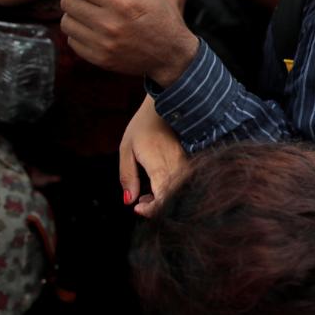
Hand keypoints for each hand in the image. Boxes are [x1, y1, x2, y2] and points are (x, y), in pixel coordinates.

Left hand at [60, 0, 198, 83]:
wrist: (172, 54)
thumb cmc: (160, 15)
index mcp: (122, 2)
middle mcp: (110, 24)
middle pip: (67, 1)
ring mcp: (104, 44)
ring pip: (66, 22)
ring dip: (74, 14)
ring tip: (90, 14)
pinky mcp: (100, 59)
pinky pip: (72, 40)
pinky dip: (79, 33)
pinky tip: (94, 30)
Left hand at [120, 96, 186, 216]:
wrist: (164, 104)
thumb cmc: (142, 126)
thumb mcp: (126, 149)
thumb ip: (127, 176)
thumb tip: (128, 201)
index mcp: (160, 164)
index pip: (164, 197)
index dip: (153, 209)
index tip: (138, 209)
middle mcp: (177, 166)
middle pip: (173, 197)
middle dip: (157, 207)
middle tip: (140, 203)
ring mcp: (185, 163)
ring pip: (179, 191)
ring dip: (163, 198)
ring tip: (146, 196)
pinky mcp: (188, 161)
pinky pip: (182, 182)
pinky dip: (170, 189)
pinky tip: (157, 187)